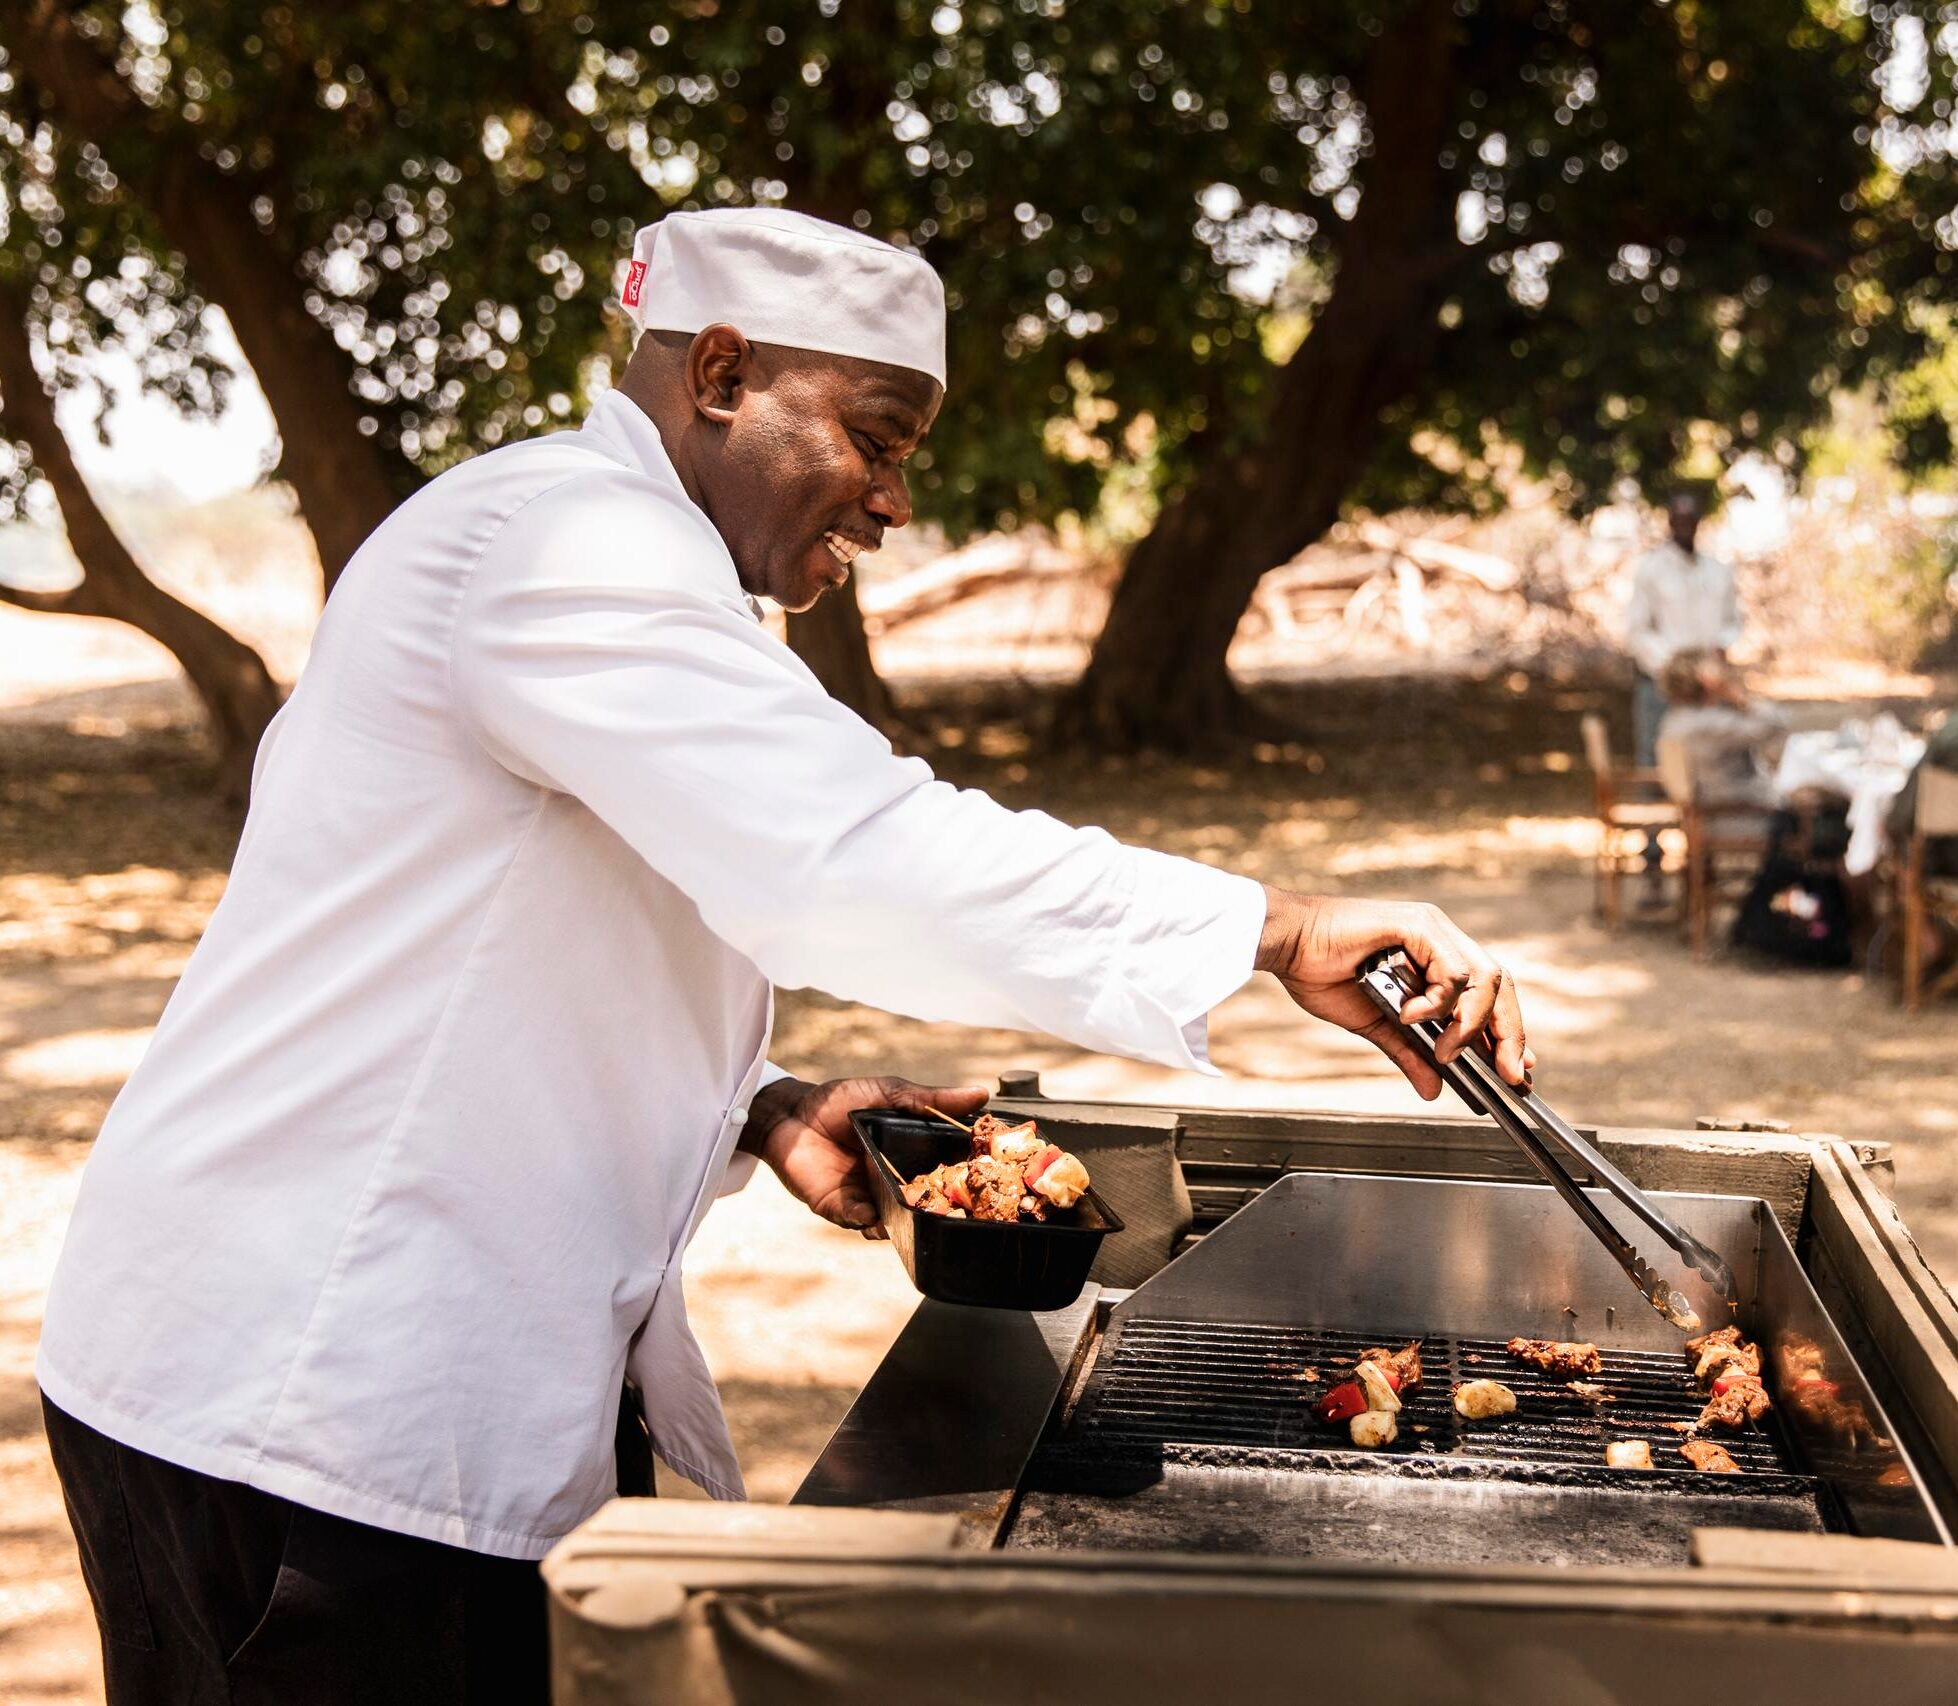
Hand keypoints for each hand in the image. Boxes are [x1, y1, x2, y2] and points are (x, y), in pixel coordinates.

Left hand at [739, 1074, 989, 1234]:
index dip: (961, 1177)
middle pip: (922, 1202)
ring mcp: (868, 1197)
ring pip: (895, 1221)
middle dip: (936, 1208)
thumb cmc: (838, 1101)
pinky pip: (860, 1223)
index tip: (981, 1177)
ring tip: (910, 1215)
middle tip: (951, 1207)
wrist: (789, 1114)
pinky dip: (868, 1222)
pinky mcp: (841, 1208)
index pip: (942, 1172)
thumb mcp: (889, 1093)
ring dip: (904, 1222)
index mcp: (908, 1154)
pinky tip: (872, 1215)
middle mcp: (891, 1180)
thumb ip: (931, 1099)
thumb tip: (980, 1093)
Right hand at [1256, 888, 1533, 1099]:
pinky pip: (1451, 971)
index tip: (1519, 1069)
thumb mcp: (1375, 1024)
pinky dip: (1439, 1002)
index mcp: (1435, 957)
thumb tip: (1433, 1088)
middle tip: (1510, 1074)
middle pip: (1500, 985)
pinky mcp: (1417, 926)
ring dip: (1470, 1023)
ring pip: (1484, 978)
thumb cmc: (1320, 971)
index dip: (1508, 1031)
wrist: (1287, 944)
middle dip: (1510, 1034)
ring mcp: (1433, 929)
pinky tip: (1411, 1016)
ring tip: (1445, 1051)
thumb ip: (1408, 1051)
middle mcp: (1442, 939)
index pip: (1489, 994)